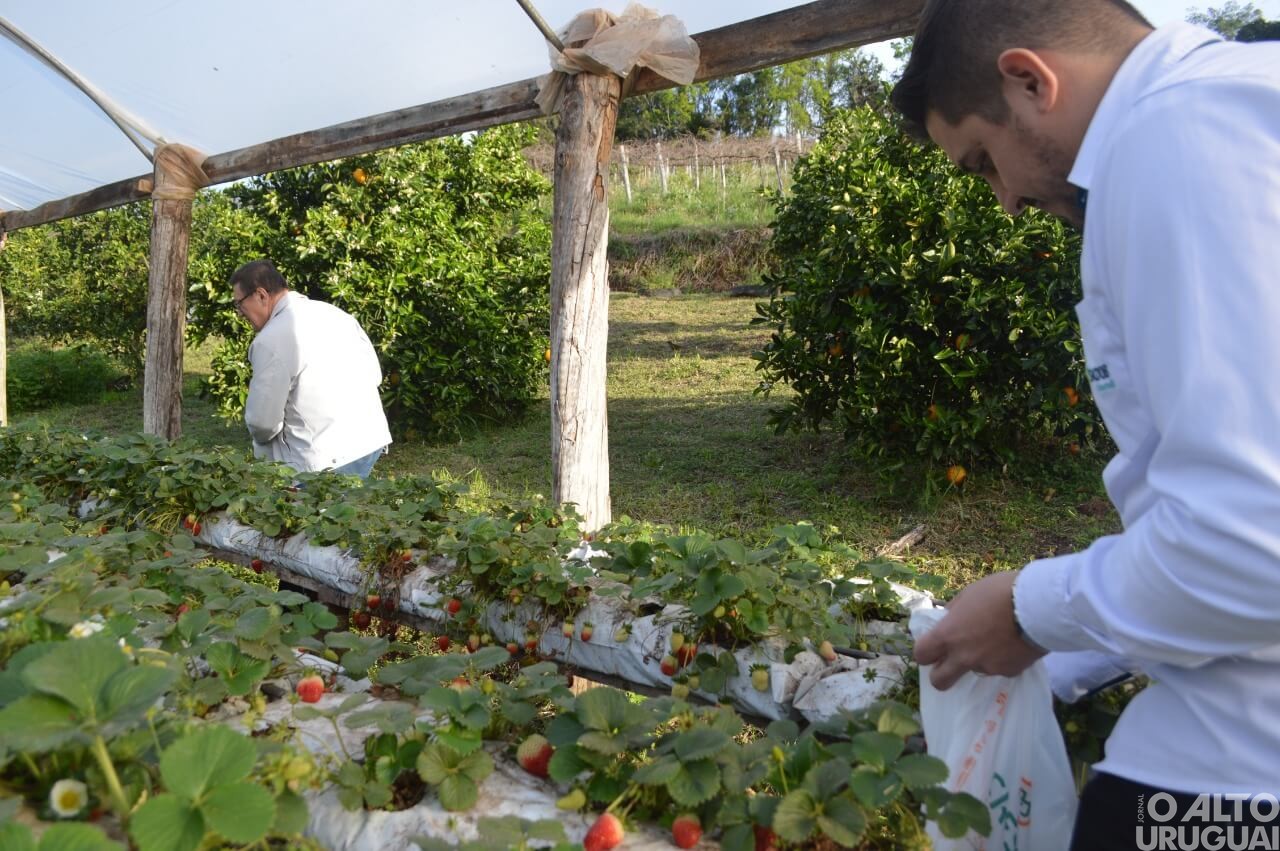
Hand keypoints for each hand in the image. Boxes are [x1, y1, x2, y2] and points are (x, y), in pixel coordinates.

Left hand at [914, 571, 1046, 689]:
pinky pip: (999, 668)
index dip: (924, 652)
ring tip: (996, 639)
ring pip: (974, 671)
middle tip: (951, 662)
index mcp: (948, 635)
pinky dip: (1002, 659)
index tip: (932, 646)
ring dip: (978, 660)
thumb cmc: (1000, 592)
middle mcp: (963, 657)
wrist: (1039, 605)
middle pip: (939, 681)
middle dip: (941, 674)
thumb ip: (954, 612)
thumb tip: (948, 620)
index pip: (921, 655)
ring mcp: (987, 667)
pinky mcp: (1009, 672)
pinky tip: (1013, 643)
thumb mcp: (969, 594)